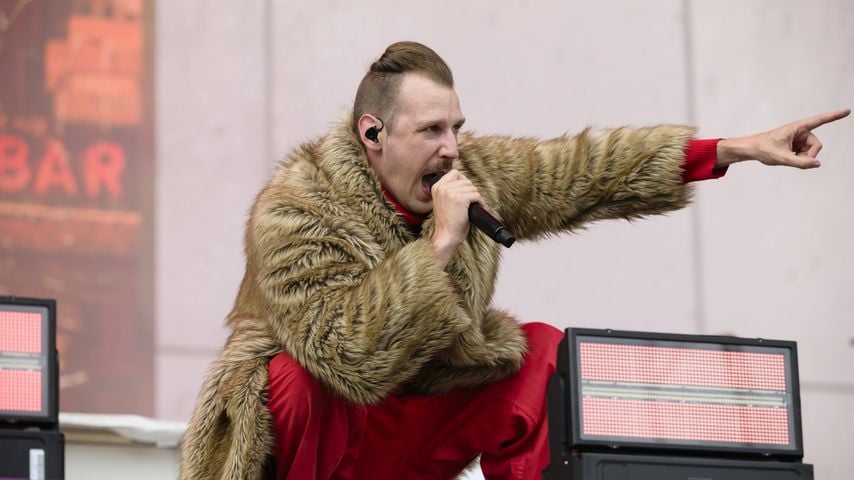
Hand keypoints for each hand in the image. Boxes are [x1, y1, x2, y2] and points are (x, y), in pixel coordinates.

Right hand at [430, 169, 481, 268]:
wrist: (446, 236)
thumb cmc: (447, 222)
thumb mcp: (444, 202)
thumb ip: (450, 190)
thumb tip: (467, 183)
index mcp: (436, 187)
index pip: (455, 173)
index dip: (463, 181)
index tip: (466, 192)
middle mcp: (442, 188)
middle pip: (466, 181)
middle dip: (471, 191)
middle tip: (471, 202)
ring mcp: (450, 193)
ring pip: (472, 188)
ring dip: (476, 198)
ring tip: (474, 206)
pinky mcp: (460, 199)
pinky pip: (476, 195)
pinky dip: (480, 202)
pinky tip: (477, 208)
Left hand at [717, 108, 849, 168]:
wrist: (752, 149)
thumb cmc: (764, 149)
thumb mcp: (782, 158)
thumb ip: (800, 163)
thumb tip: (817, 163)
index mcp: (797, 127)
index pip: (819, 120)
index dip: (834, 116)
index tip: (847, 111)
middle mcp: (800, 131)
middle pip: (816, 145)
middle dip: (808, 155)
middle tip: (794, 159)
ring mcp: (799, 137)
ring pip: (811, 151)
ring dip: (802, 157)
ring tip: (787, 157)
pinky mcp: (797, 144)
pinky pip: (805, 154)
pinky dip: (799, 158)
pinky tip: (787, 156)